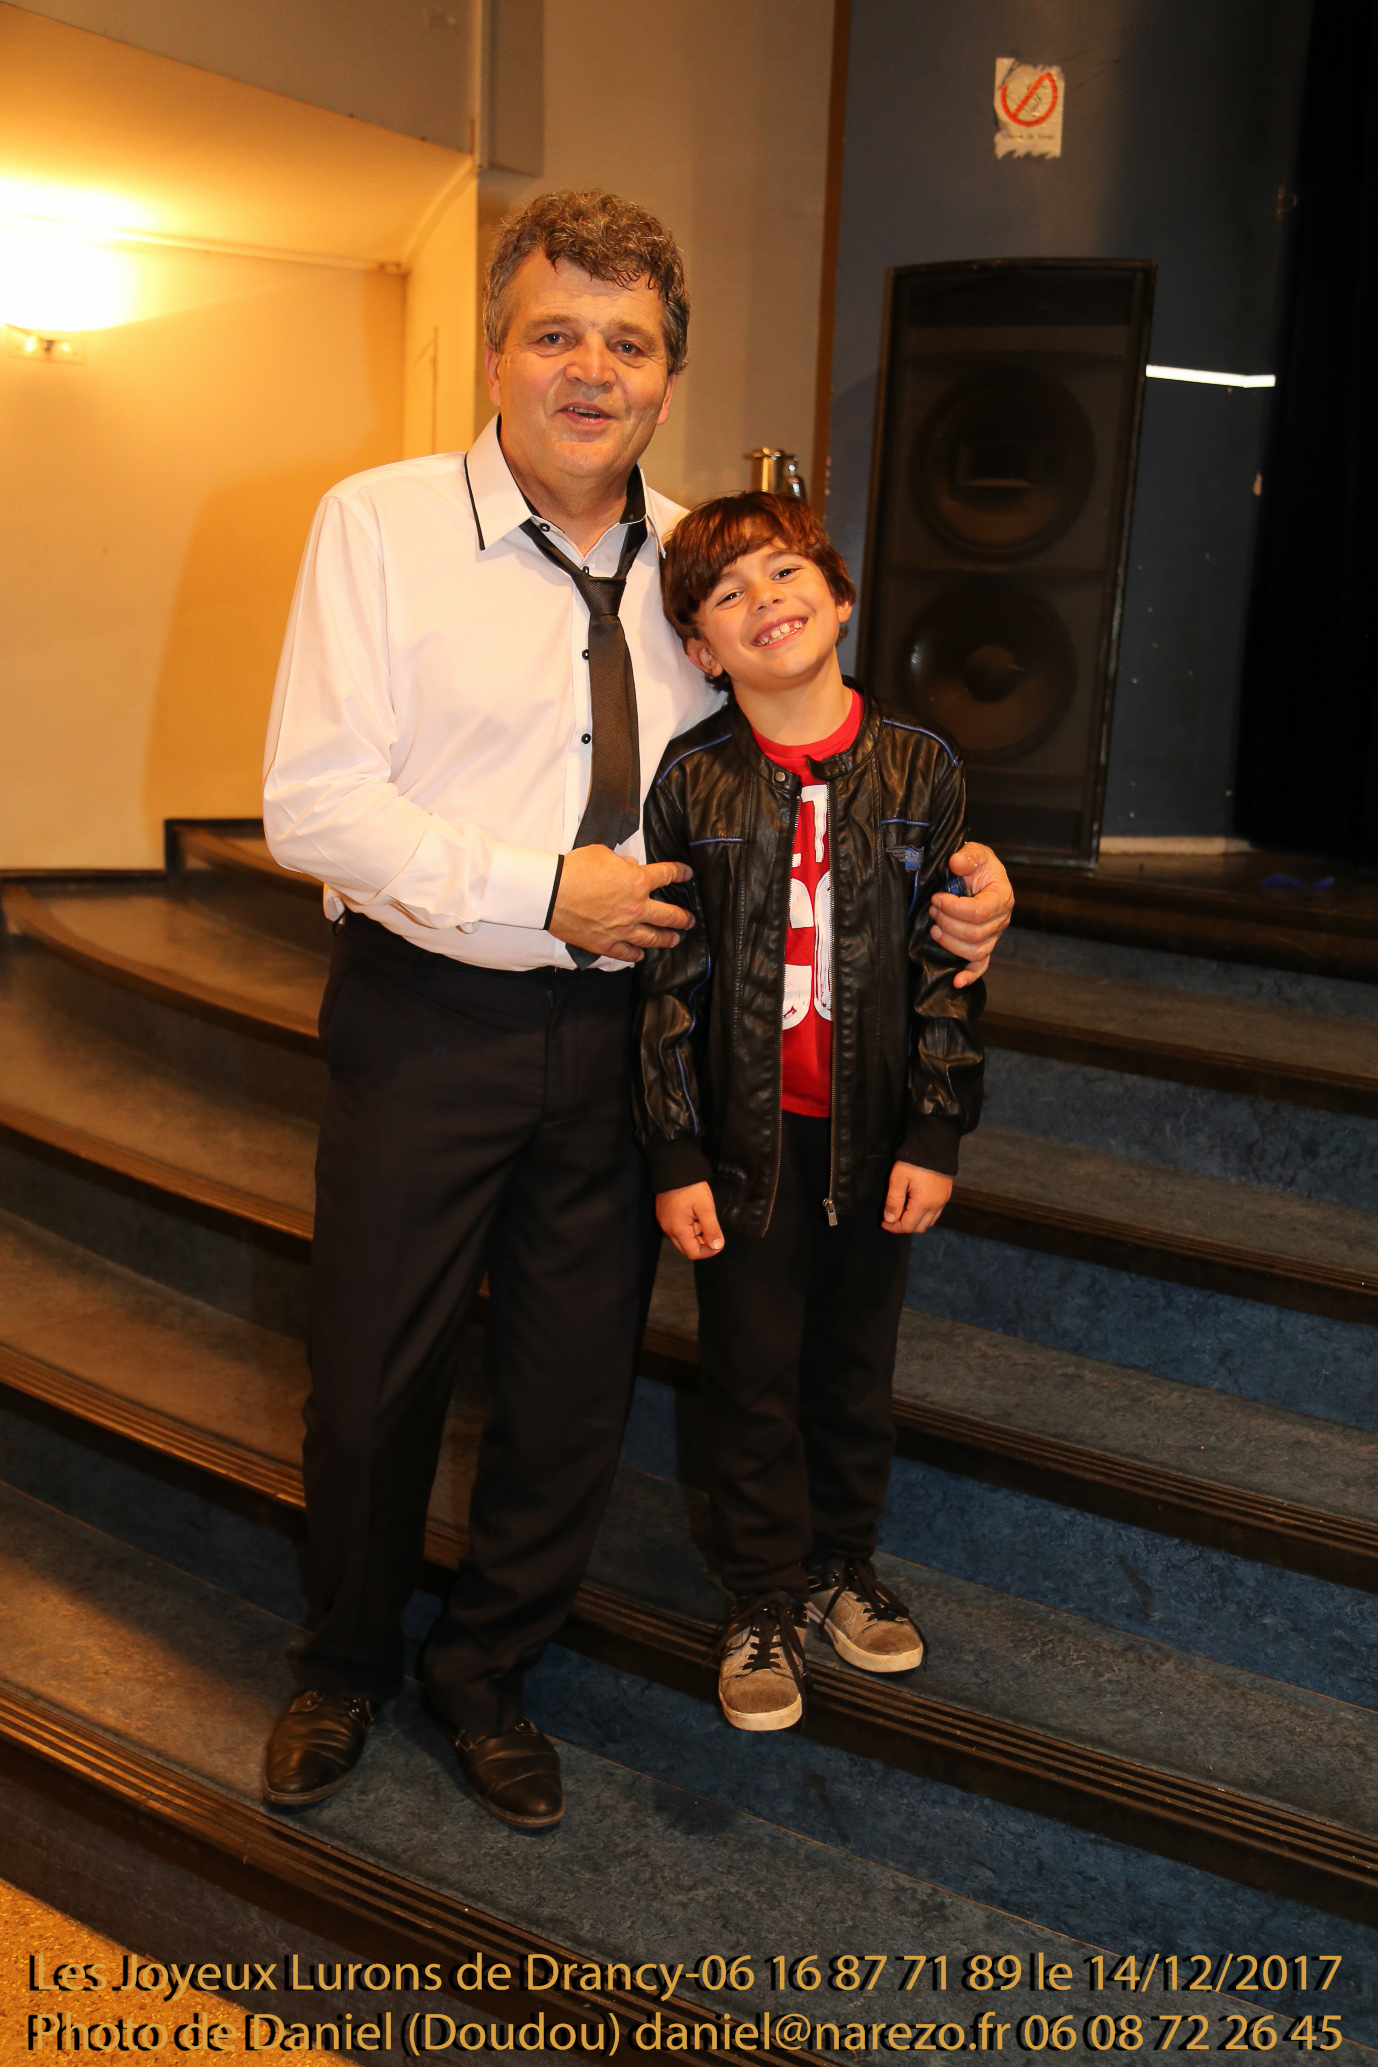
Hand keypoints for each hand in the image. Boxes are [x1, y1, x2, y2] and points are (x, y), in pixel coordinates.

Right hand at [550, 847, 694, 962]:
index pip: (667, 875)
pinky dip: (635, 955)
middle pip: (670, 915)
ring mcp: (623, 929)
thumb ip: (621, 862)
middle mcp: (637, 908)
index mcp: (638, 882)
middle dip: (683, 918)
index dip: (680, 873)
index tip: (687, 874)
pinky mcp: (607, 944)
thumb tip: (629, 866)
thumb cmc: (575, 869)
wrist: (552, 893)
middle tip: (690, 920)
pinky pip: (626, 953)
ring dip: (667, 939)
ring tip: (675, 939)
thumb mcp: (602, 854)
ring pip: (653, 938)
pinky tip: (641, 955)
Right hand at [656, 1181, 724, 1259]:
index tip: (719, 1242)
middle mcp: (668, 1229)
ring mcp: (664, 1221)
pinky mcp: (664, 1214)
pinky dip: (688, 1226)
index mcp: (678, 1229)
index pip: (693, 1253)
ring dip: (696, 1233)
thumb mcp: (705, 1207)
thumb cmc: (691, 1187)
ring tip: (703, 1216)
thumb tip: (717, 1246)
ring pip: (682, 1237)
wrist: (673, 1167)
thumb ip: (712, 1229)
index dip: (708, 1252)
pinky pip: (677, 1227)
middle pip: (686, 1247)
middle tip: (713, 1230)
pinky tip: (695, 1213)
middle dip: (702, 1243)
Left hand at [882, 1161, 951, 1234]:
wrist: (935, 1144)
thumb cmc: (913, 1161)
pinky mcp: (946, 1194)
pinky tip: (915, 1206)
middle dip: (904, 1227)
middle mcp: (936, 1206)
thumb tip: (890, 1219)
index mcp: (923, 1203)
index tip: (883, 1222)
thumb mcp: (898, 1179)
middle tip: (891, 1218)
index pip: (908, 1226)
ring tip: (902, 1213)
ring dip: (915, 1222)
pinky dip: (924, 1216)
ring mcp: (943, 1201)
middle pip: (920, 1228)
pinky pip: (936, 1213)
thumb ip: (893, 1201)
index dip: (894, 1228)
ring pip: (929, 1222)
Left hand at [929, 842, 1013, 988]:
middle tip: (933, 910)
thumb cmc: (976, 865)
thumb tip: (956, 864)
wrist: (977, 875)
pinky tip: (956, 981)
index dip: (954, 909)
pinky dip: (969, 975)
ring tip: (935, 928)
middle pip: (976, 934)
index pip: (980, 912)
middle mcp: (1002, 919)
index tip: (937, 898)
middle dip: (948, 923)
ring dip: (950, 942)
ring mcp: (994, 935)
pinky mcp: (985, 945)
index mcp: (1002, 896)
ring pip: (975, 951)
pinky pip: (981, 965)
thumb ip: (967, 855)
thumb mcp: (975, 852)